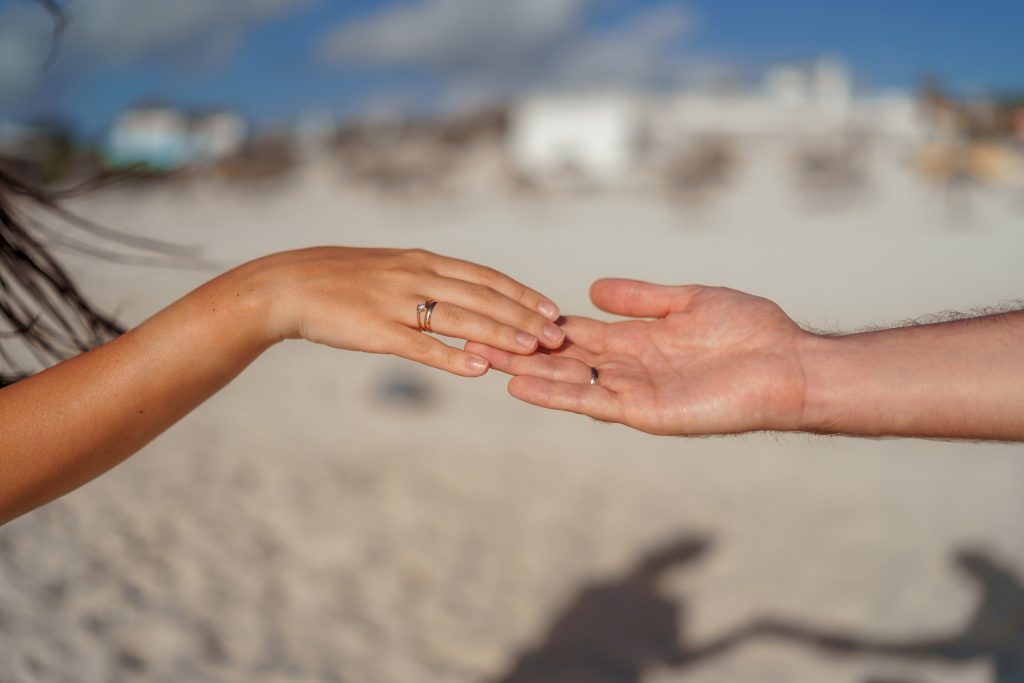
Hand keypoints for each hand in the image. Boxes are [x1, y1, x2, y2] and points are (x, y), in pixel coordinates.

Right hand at [247, 247, 564, 375]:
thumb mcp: (391, 271)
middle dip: (523, 317)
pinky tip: (478, 369)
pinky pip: (421, 345)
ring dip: (499, 335)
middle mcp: (416, 276)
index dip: (522, 294)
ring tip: (531, 351)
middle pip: (481, 297)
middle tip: (556, 336)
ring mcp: (397, 302)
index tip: (552, 310)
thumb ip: (427, 283)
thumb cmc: (341, 281)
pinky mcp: (377, 330)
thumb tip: (462, 299)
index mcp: (422, 261)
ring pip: (459, 319)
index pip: (485, 277)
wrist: (288, 285)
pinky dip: (451, 357)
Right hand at [467, 279, 812, 434]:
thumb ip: (643, 298)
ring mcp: (632, 391)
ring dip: (526, 374)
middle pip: (564, 359)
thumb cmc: (752, 331)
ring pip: (567, 381)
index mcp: (638, 340)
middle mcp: (628, 367)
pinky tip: (519, 384)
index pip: (579, 334)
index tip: (504, 316)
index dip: (543, 326)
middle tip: (475, 340)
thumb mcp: (690, 300)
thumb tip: (592, 289)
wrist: (789, 365)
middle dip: (523, 351)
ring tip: (483, 360)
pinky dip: (554, 394)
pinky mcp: (643, 411)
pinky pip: (590, 402)